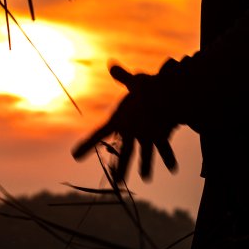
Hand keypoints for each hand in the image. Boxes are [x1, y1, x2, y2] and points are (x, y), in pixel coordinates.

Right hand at [71, 64, 178, 184]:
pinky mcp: (160, 134)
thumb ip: (124, 77)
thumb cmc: (149, 87)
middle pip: (125, 150)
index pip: (100, 133)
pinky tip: (173, 167)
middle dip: (121, 166)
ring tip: (146, 178)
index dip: (87, 144)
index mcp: (121, 119)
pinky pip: (164, 147)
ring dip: (146, 164)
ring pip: (144, 152)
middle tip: (116, 183)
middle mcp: (132, 130)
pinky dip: (168, 156)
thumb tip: (111, 65)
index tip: (74, 156)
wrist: (167, 92)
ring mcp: (146, 134)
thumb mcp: (137, 82)